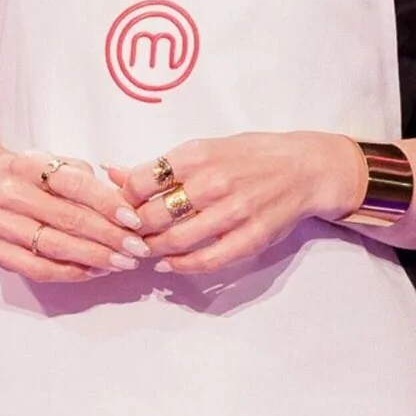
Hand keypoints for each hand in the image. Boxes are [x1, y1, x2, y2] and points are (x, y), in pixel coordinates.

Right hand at [0, 150, 152, 283]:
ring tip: (122, 263)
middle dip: (108, 236)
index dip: (106, 203)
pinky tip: (95, 271)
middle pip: (65, 219)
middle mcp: (8, 192)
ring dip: (94, 258)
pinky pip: (37, 269)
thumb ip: (90, 183)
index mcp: (27, 164)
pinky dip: (70, 273)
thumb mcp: (58, 166)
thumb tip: (128, 208)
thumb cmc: (34, 178)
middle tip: (137, 248)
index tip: (134, 220)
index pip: (72, 184)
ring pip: (53, 247)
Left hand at [109, 132, 361, 275]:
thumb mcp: (204, 149)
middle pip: (154, 215)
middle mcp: (214, 182)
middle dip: (134, 229)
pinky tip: (169, 264)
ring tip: (145, 249)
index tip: (121, 205)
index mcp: (199, 155)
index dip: (123, 198)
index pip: (141, 181)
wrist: (303, 168)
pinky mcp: (251, 237)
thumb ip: (160, 166)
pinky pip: (206, 260)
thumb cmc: (249, 155)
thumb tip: (112, 172)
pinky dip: (181, 266)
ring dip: (153, 250)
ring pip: (176, 240)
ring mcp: (234, 212)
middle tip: (127, 234)